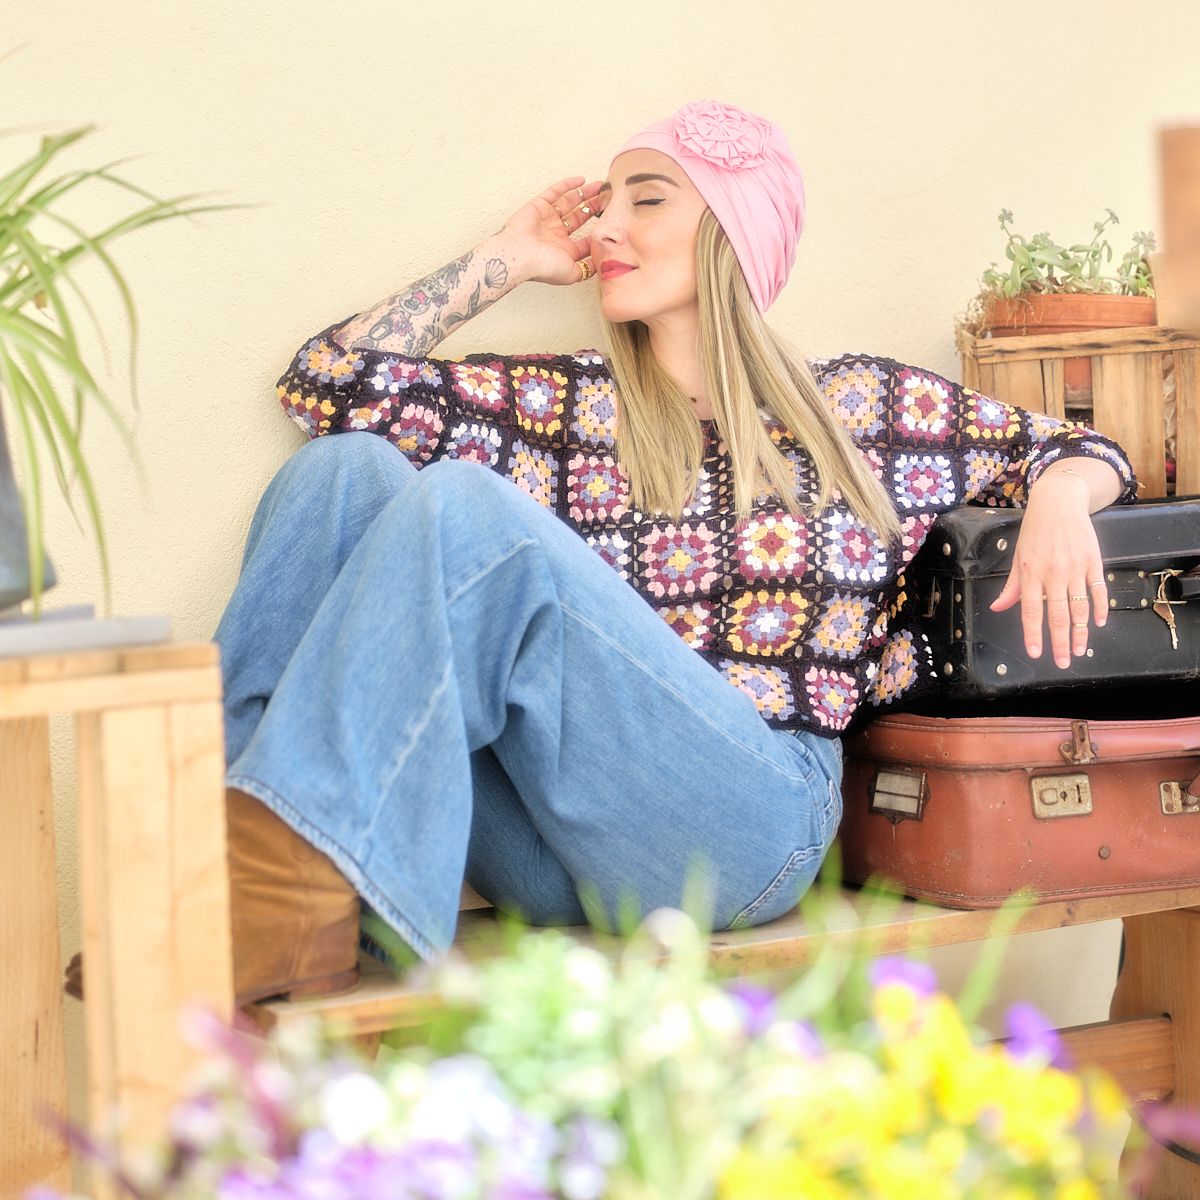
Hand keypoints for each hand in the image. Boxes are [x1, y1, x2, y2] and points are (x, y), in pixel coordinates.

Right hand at [499, 175, 607, 286]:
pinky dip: (567, 185)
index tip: (614, 222)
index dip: (599, 231)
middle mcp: (556, 235)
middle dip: (595, 208)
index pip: (586, 240)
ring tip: (601, 186)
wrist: (518, 256)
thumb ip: (588, 269)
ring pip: (569, 203)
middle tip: (609, 198)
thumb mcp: (572, 273)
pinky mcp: (538, 206)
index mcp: (564, 251)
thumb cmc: (542, 267)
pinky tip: (582, 180)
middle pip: (580, 218)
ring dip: (585, 194)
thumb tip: (602, 264)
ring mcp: (547, 219)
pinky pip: (555, 192)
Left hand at [989, 474, 1108, 668]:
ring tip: (1079, 650)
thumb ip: (1011, 587)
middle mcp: (1053, 573)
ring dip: (1080, 631)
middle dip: (1060, 642)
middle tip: (1063, 662)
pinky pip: (1098, 589)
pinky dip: (1100, 608)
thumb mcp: (1018, 557)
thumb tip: (997, 608)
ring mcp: (1075, 567)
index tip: (1037, 653)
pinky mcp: (1093, 561)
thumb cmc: (1034, 532)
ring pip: (1079, 607)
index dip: (1033, 634)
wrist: (1059, 502)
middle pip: (1057, 615)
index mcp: (1030, 573)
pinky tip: (1099, 623)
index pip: (1030, 611)